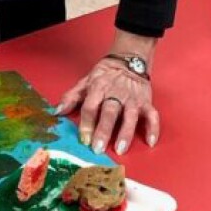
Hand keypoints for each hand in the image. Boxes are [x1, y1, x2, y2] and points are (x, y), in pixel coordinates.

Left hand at [56, 32, 158, 156]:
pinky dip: (153, 128)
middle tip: (98, 148)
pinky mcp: (146, 102)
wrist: (128, 61)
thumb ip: (71, 97)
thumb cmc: (104, 75)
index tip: (83, 139)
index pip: (90, 106)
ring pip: (130, 116)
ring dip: (125, 133)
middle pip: (109, 113)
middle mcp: (116, 94)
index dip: (86, 123)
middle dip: (103, 131)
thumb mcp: (85, 82)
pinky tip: (150, 142)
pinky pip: (152, 115)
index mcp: (98, 88)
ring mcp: (133, 99)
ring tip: (120, 149)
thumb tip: (57, 112)